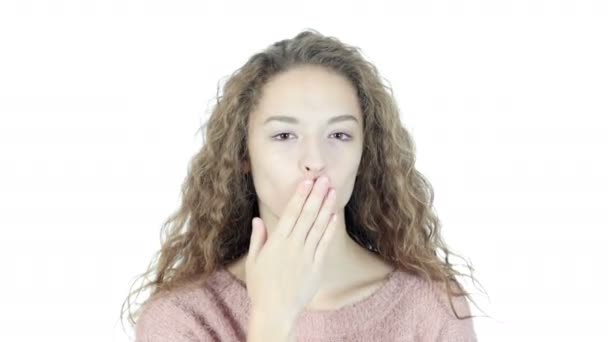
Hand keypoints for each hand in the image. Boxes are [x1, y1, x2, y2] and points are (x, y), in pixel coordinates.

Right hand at [245, 176, 337, 321]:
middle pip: (307, 215)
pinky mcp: (316, 266)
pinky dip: (330, 229)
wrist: (275, 312)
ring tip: (333, 192)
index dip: (300, 196)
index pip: (290, 213)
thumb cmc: (261, 288)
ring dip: (326, 207)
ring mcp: (306, 256)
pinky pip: (324, 243)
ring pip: (318, 226)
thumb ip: (258, 239)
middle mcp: (293, 246)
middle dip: (316, 195)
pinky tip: (334, 216)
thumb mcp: (253, 262)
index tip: (307, 182)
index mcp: (276, 242)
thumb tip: (257, 220)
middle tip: (325, 179)